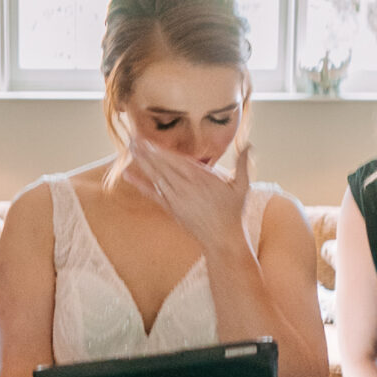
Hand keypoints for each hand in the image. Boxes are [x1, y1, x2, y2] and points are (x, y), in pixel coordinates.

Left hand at [127, 141, 252, 255]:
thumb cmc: (233, 212)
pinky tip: (127, 174)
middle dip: (146, 151)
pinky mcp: (171, 209)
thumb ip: (243, 164)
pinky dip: (140, 183)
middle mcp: (186, 187)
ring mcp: (176, 198)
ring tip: (130, 148)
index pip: (176, 160)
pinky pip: (152, 193)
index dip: (160, 150)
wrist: (222, 240)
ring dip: (142, 162)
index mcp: (202, 178)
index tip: (148, 138)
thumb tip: (249, 144)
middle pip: (162, 166)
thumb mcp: (242, 187)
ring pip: (156, 176)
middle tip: (132, 137)